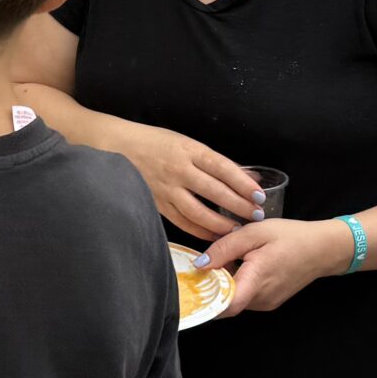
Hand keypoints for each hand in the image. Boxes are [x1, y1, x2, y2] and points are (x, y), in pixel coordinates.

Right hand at [110, 122, 266, 238]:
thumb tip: (250, 178)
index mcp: (189, 150)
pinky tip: (214, 234)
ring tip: (237, 229)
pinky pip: (182, 221)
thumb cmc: (156, 143)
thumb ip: (218, 162)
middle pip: (214, 191)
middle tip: (256, 215)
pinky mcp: (157, 203)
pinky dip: (199, 230)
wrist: (117, 147)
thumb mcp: (188, 143)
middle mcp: (179, 170)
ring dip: (220, 223)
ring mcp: (167, 189)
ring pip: (198, 212)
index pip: (222, 168)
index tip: (259, 195)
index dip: (242, 183)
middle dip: (238, 205)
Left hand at [198, 217, 353, 313]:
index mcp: (257, 280)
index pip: (225, 306)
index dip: (204, 300)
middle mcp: (261, 299)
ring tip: (227, 260)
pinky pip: (246, 297)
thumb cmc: (291, 237)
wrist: (324, 248)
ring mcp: (267, 303)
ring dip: (225, 284)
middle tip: (204, 265)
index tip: (190, 286)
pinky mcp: (270, 301)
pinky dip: (238, 284)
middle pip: (225, 302)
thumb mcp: (254, 232)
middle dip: (211, 286)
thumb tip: (200, 264)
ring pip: (235, 299)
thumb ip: (225, 248)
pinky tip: (241, 265)